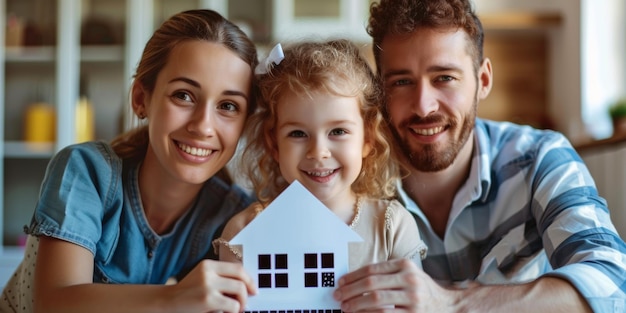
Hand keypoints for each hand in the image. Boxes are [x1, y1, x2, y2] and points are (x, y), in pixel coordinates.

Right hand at [172, 259, 256, 311]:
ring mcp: (208, 285)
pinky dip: (234, 311)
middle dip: (248, 292)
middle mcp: (208, 272)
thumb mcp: (203, 279)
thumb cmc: (188, 294)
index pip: (237, 268)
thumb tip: (246, 286)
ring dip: (242, 303)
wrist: (166, 304)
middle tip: (246, 303)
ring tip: (236, 310)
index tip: (253, 289)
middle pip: (240, 278)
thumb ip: (220, 278)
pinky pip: (233, 305)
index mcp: (208, 265)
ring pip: (239, 291)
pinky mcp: (208, 299)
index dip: (249, 279)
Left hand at [333, 258, 454, 311]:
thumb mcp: (408, 274)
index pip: (372, 269)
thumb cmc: (422, 290)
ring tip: (345, 308)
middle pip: (371, 284)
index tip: (340, 283)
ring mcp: (412, 298)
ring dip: (356, 305)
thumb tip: (354, 279)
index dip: (353, 276)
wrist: (448, 306)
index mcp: (405, 265)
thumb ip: (387, 273)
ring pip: (376, 301)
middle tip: (338, 296)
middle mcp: (410, 279)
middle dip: (350, 291)